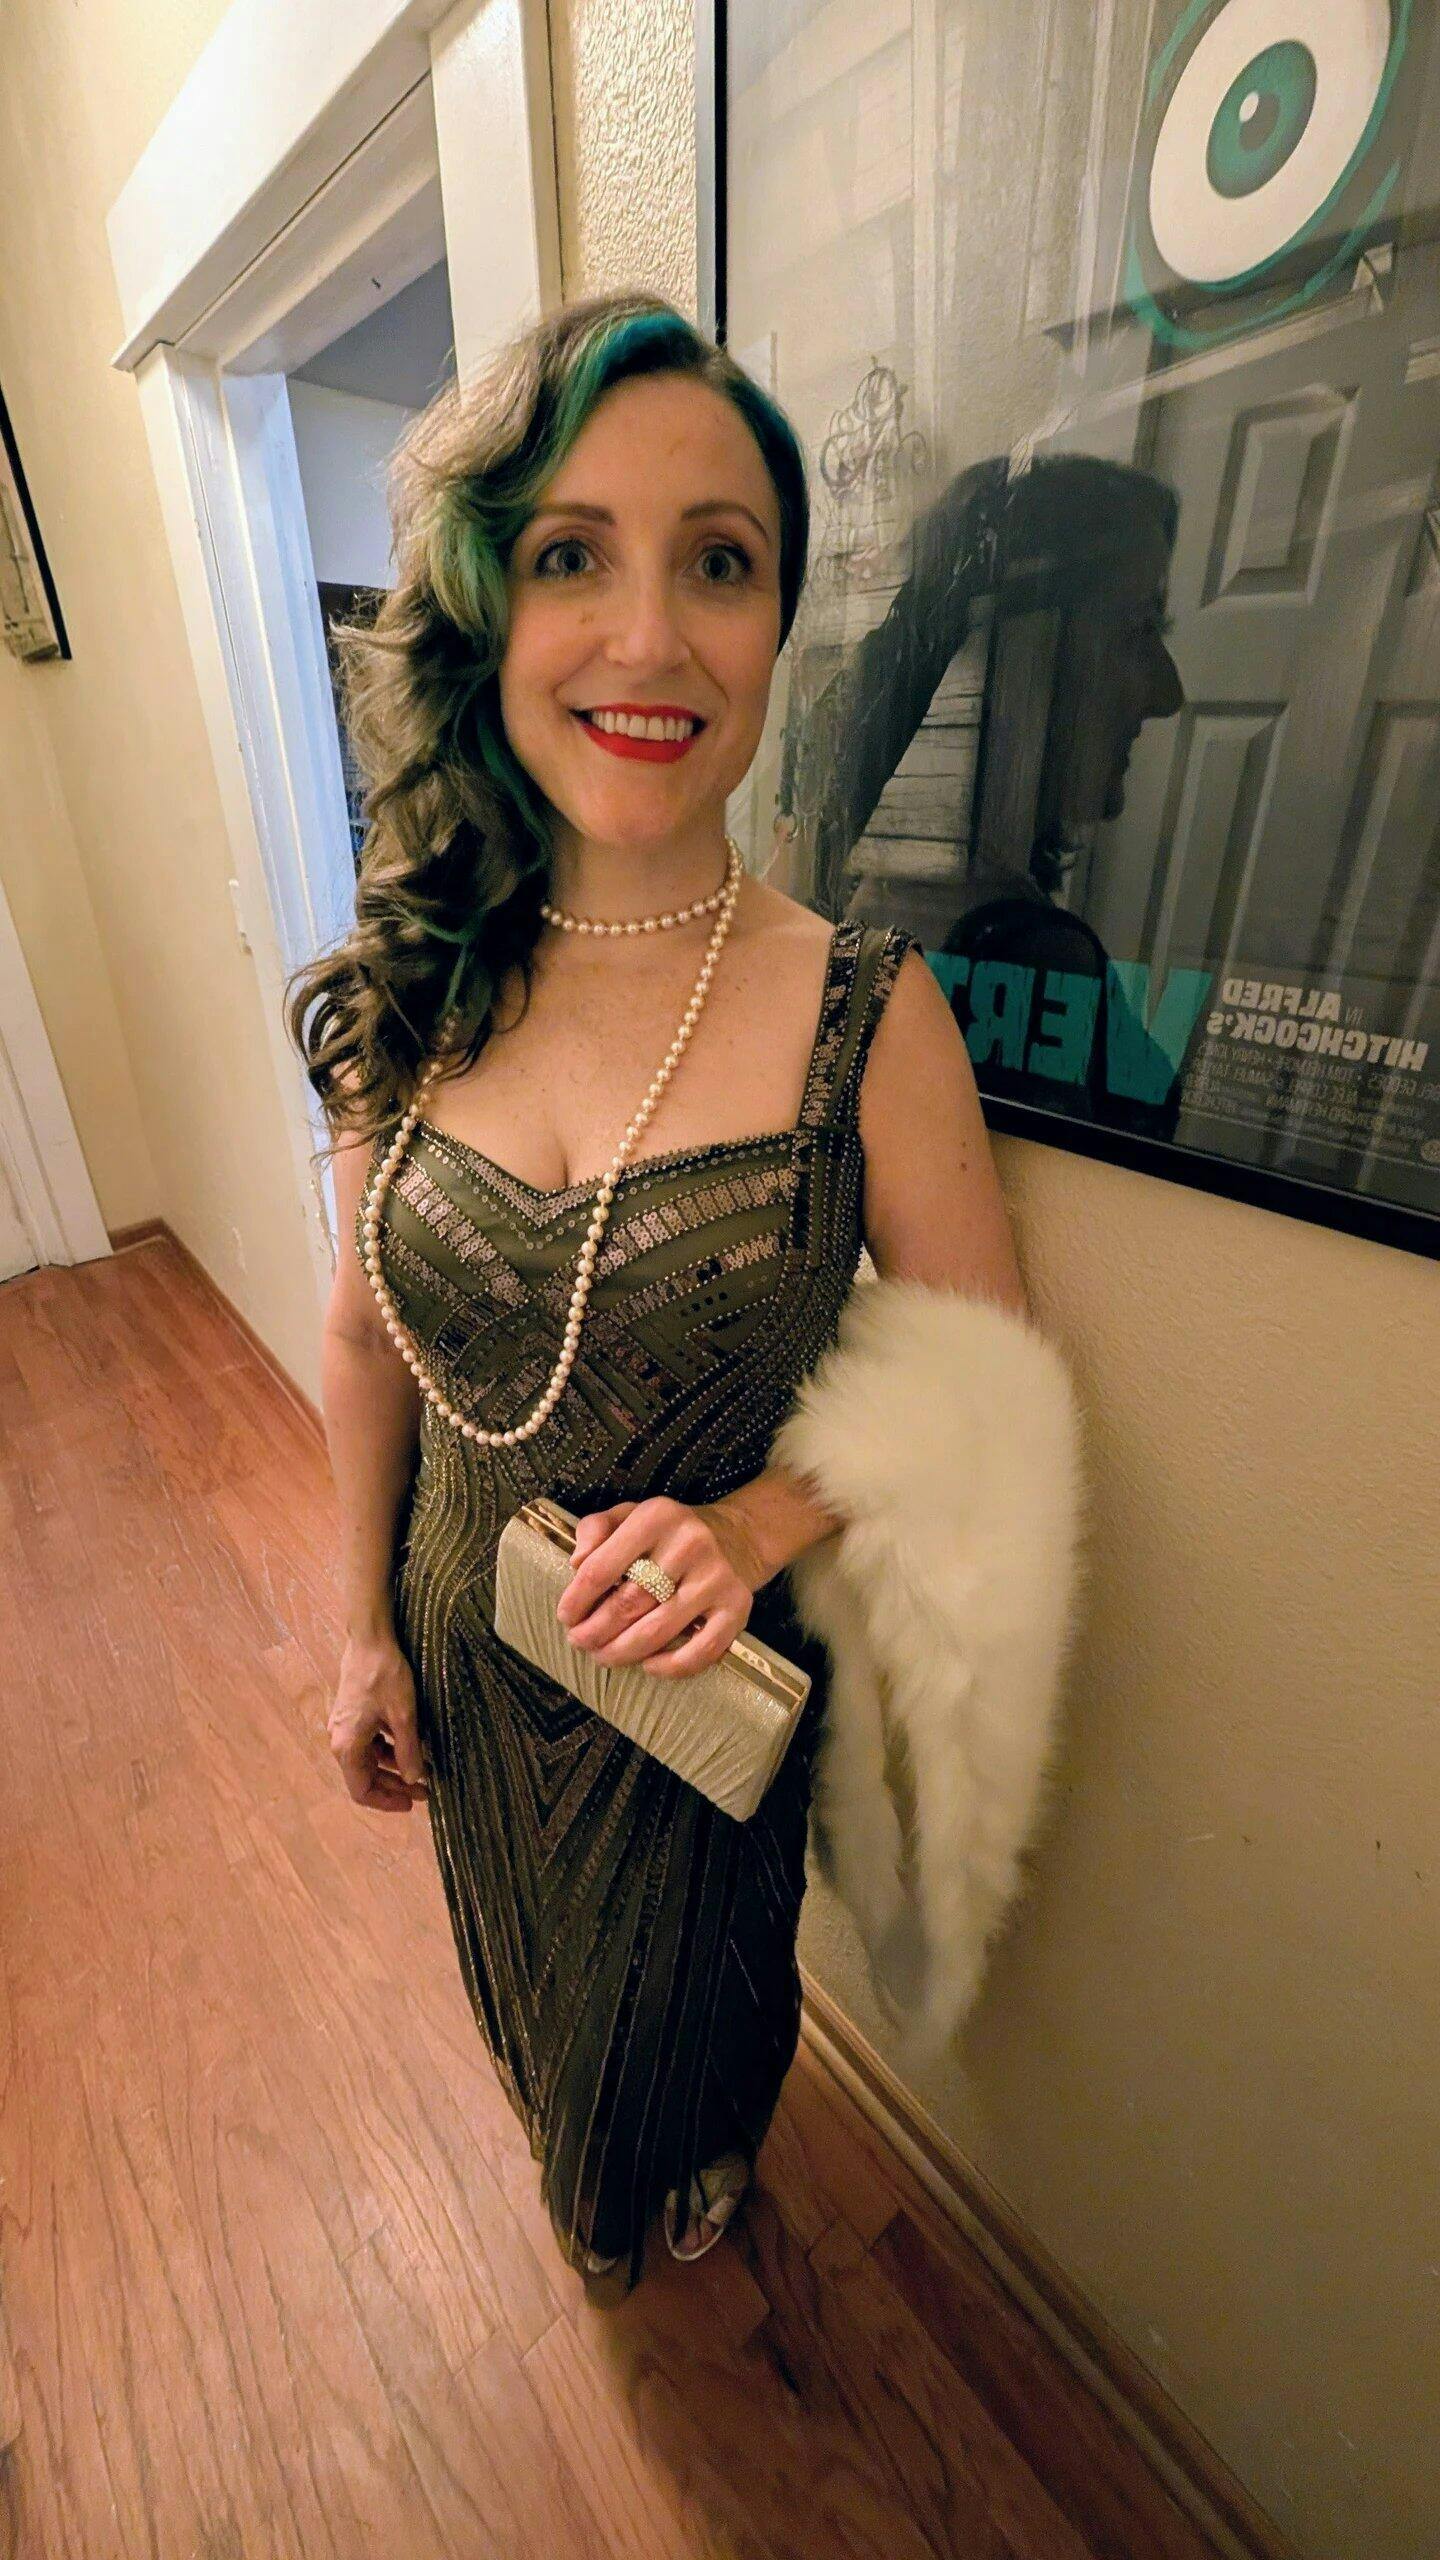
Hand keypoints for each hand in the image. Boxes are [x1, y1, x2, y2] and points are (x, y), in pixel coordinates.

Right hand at [328, 1631, 428, 1812]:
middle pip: (365, 1777)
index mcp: (347, 1745)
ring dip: (393, 1769)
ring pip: (368, 1760)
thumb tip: (414, 1780)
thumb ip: (408, 1752)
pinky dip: (388, 1751)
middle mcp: (340, 1740)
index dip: (386, 1802)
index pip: (361, 1791)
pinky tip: (410, 1747)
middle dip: (394, 1787)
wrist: (369, 1639)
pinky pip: (369, 1743)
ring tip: (422, 1771)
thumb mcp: (404, 1716)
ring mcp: (345, 1727)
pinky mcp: (352, 1715)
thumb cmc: (385, 1675)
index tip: (412, 1803)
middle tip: (424, 1790)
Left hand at [555, 1497, 761, 1677]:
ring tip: (604, 1656)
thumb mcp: (629, 1515)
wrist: (738, 1537)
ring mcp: (716, 1578)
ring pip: (658, 1631)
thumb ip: (595, 1529)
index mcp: (657, 1516)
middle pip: (628, 1603)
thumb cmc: (668, 1533)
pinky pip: (701, 1649)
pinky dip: (671, 1666)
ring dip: (622, 1652)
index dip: (577, 1600)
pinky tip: (648, 1666)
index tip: (565, 1617)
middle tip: (580, 1642)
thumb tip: (577, 1562)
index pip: (601, 1567)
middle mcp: (690, 1543)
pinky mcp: (737, 1607)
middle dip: (595, 1631)